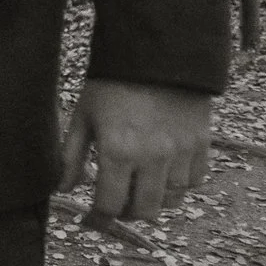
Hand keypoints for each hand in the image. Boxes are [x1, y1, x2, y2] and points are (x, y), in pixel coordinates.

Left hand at [61, 79, 214, 222]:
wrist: (158, 51)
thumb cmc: (114, 83)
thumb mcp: (83, 117)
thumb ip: (71, 157)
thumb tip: (64, 189)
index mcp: (118, 153)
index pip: (111, 205)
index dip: (100, 214)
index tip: (96, 212)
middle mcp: (152, 158)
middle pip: (145, 211)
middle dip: (129, 212)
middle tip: (121, 201)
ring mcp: (181, 152)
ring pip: (173, 200)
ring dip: (156, 199)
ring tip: (143, 187)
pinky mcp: (202, 142)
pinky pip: (195, 180)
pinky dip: (181, 184)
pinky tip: (166, 172)